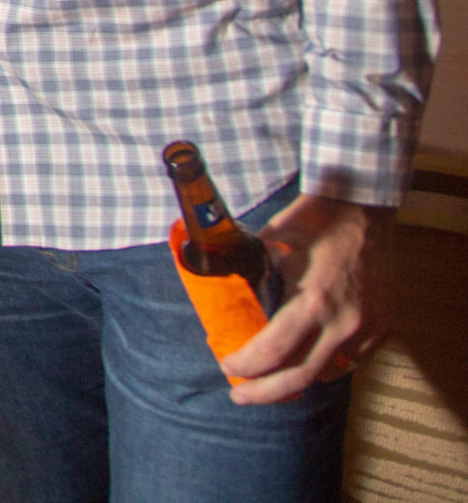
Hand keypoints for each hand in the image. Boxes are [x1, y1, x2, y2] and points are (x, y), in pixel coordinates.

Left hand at [218, 193, 391, 402]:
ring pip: (327, 374)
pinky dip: (326, 367)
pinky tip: (306, 365)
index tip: (226, 365)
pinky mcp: (381, 328)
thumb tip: (224, 293)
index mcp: (311, 302)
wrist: (363, 209)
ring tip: (270, 384)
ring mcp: (366, 329)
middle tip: (240, 394)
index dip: (244, 365)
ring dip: (296, 383)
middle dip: (264, 392)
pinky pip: (352, 361)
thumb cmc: (311, 222)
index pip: (271, 352)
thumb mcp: (270, 245)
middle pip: (298, 377)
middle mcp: (342, 324)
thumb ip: (252, 275)